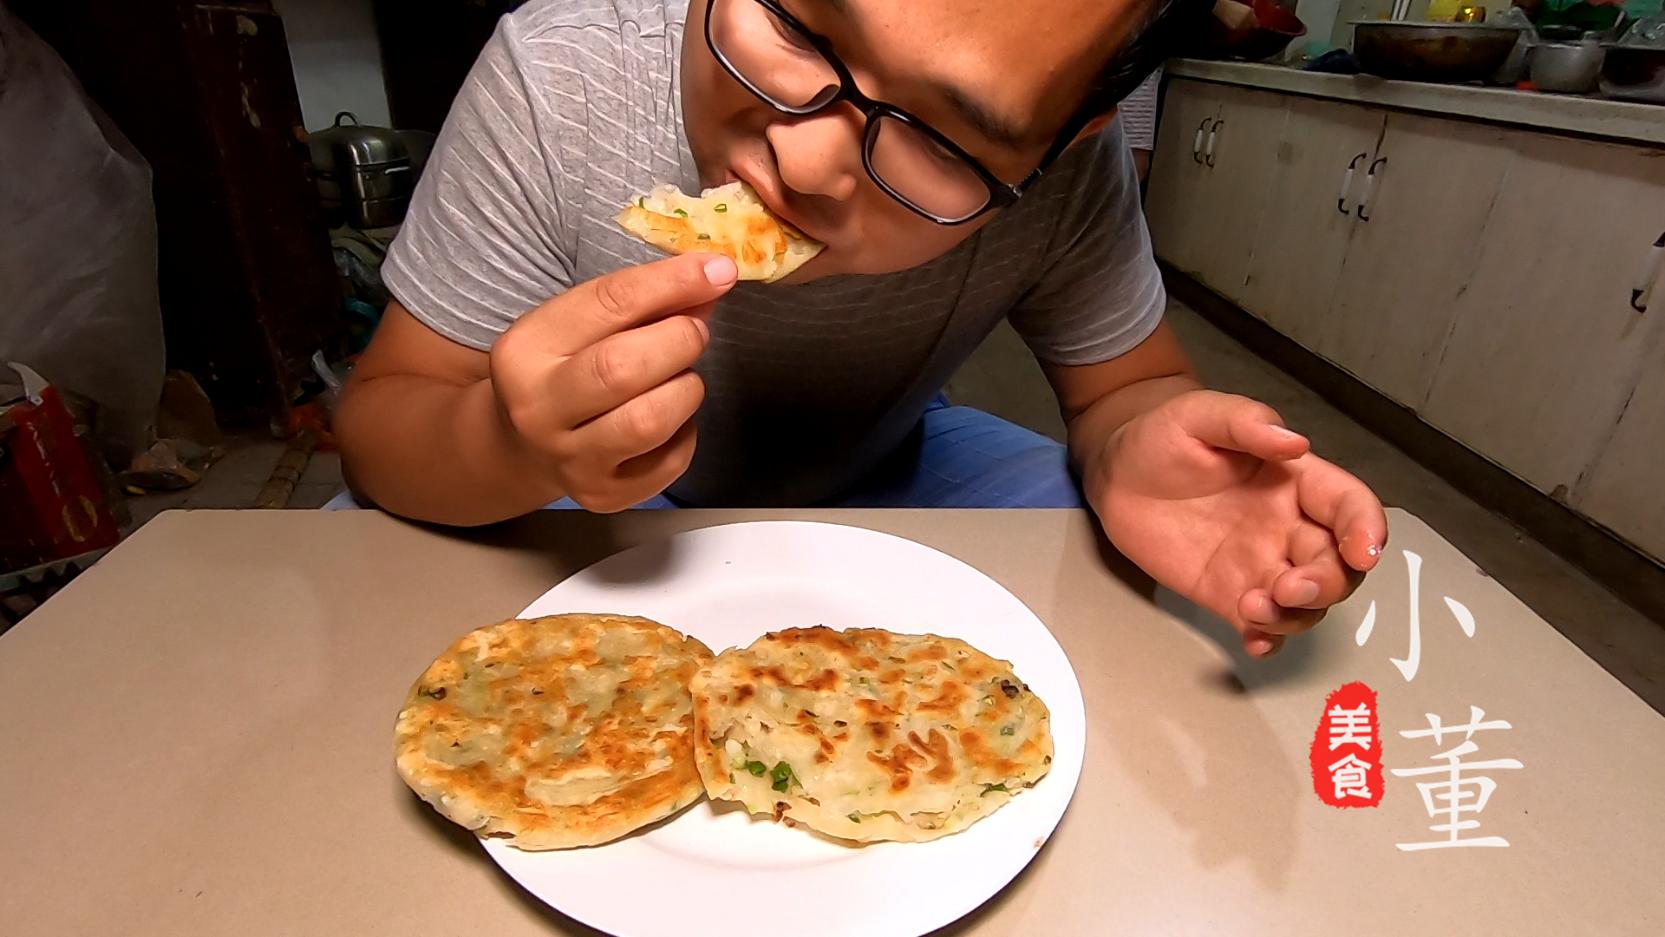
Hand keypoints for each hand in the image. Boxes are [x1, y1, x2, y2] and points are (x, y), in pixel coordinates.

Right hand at [488, 253, 737, 511]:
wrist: (521, 444)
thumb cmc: (561, 369)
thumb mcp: (581, 324)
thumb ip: (642, 301)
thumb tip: (714, 278)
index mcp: (526, 350)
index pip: (607, 304)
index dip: (671, 283)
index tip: (718, 269)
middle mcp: (537, 410)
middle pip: (624, 369)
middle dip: (679, 340)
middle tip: (694, 332)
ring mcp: (569, 460)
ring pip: (649, 422)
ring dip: (685, 388)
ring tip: (679, 376)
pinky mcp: (604, 495)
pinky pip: (671, 461)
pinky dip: (686, 431)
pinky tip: (671, 417)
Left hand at [1090, 390, 1387, 656]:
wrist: (1118, 473)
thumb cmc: (1164, 437)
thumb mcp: (1200, 414)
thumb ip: (1246, 421)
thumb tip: (1295, 442)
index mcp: (1295, 481)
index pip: (1349, 505)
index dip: (1366, 529)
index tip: (1361, 552)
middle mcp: (1288, 527)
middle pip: (1337, 565)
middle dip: (1326, 584)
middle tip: (1288, 588)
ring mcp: (1260, 565)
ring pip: (1306, 603)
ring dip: (1295, 616)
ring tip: (1252, 608)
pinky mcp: (1228, 595)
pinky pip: (1262, 626)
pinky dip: (1267, 641)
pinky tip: (1254, 641)